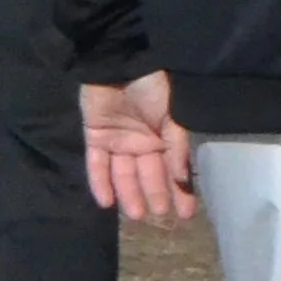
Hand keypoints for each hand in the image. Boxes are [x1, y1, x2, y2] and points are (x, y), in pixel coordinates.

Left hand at [83, 75, 200, 221]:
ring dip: (129, 193)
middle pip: (147, 174)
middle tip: (158, 216)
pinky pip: (96, 164)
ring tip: (136, 214)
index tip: (185, 215)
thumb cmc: (152, 87)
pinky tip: (106, 202)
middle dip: (153, 194)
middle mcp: (142, 142)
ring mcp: (118, 140)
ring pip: (123, 173)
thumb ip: (177, 149)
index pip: (173, 169)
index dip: (180, 191)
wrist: (119, 64)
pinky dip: (100, 183)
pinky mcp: (95, 137)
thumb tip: (183, 180)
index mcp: (163, 136)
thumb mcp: (173, 116)